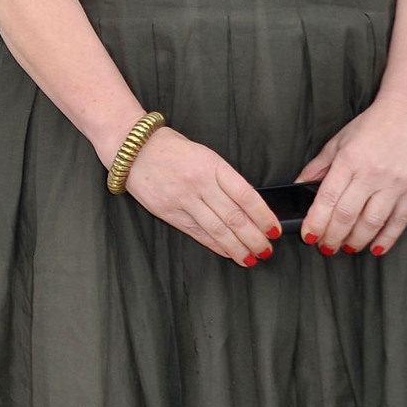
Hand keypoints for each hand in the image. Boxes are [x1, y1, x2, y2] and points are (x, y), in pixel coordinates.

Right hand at [121, 127, 277, 265]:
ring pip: (218, 230)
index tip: (275, 230)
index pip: (246, 196)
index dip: (264, 216)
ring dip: (238, 248)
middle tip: (267, 250)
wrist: (131, 147)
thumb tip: (248, 207)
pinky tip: (229, 252)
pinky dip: (216, 246)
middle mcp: (198, 183)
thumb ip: (224, 178)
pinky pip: (197, 233)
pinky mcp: (168, 212)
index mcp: (212, 164)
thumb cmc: (171, 148)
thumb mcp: (204, 154)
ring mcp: (182, 198)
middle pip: (234, 217)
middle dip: (255, 238)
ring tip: (252, 258)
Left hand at [297, 98, 406, 255]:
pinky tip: (374, 248)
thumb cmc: (371, 126)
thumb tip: (298, 187)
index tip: (308, 236)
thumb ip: (318, 166)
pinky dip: (385, 239)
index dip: (317, 222)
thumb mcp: (337, 141)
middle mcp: (373, 174)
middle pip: (348, 215)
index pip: (328, 199)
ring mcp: (396, 183)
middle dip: (333, 236)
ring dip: (356, 241)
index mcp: (349, 160)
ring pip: (372, 223)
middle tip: (325, 247)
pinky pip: (399, 222)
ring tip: (346, 248)